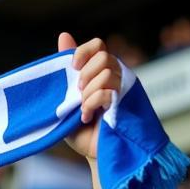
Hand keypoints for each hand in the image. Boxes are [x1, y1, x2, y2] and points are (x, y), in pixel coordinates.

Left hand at [60, 33, 121, 160]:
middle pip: (103, 56)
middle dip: (85, 75)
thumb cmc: (81, 129)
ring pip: (106, 73)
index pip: (98, 45)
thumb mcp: (66, 98)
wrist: (93, 154)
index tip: (73, 68)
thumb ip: (66, 71)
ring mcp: (122, 89)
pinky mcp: (125, 102)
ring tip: (83, 110)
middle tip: (78, 94)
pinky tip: (88, 117)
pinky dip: (92, 104)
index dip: (84, 51)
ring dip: (88, 93)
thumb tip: (64, 35)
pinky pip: (107, 91)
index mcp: (100, 73)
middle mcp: (114, 76)